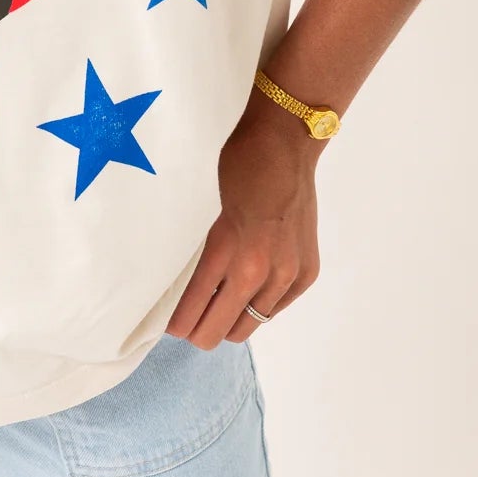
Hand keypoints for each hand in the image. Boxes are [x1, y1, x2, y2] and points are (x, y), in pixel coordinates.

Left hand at [164, 104, 321, 348]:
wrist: (286, 145)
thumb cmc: (240, 166)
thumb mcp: (212, 213)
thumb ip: (211, 254)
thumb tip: (201, 289)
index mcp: (225, 250)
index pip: (193, 309)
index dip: (179, 324)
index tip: (171, 327)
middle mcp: (258, 270)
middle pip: (219, 331)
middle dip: (201, 331)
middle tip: (191, 323)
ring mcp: (287, 275)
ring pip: (249, 326)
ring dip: (230, 320)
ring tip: (218, 308)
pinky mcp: (306, 274)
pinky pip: (274, 310)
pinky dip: (258, 305)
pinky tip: (248, 290)